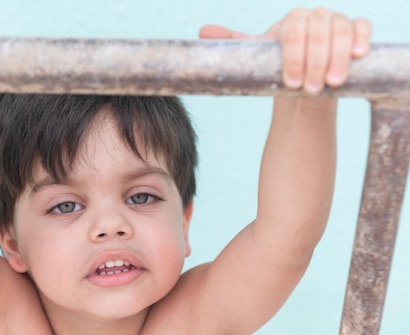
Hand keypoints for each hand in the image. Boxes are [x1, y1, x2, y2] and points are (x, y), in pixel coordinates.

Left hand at [199, 8, 371, 93]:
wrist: (304, 79)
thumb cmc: (279, 68)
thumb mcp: (257, 58)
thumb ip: (234, 44)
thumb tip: (202, 33)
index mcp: (290, 21)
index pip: (291, 34)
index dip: (293, 58)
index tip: (291, 83)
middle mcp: (313, 16)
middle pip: (317, 32)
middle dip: (314, 62)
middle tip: (311, 89)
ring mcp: (336, 20)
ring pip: (341, 30)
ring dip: (337, 57)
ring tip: (331, 83)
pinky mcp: (355, 28)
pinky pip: (362, 27)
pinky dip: (360, 39)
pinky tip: (357, 56)